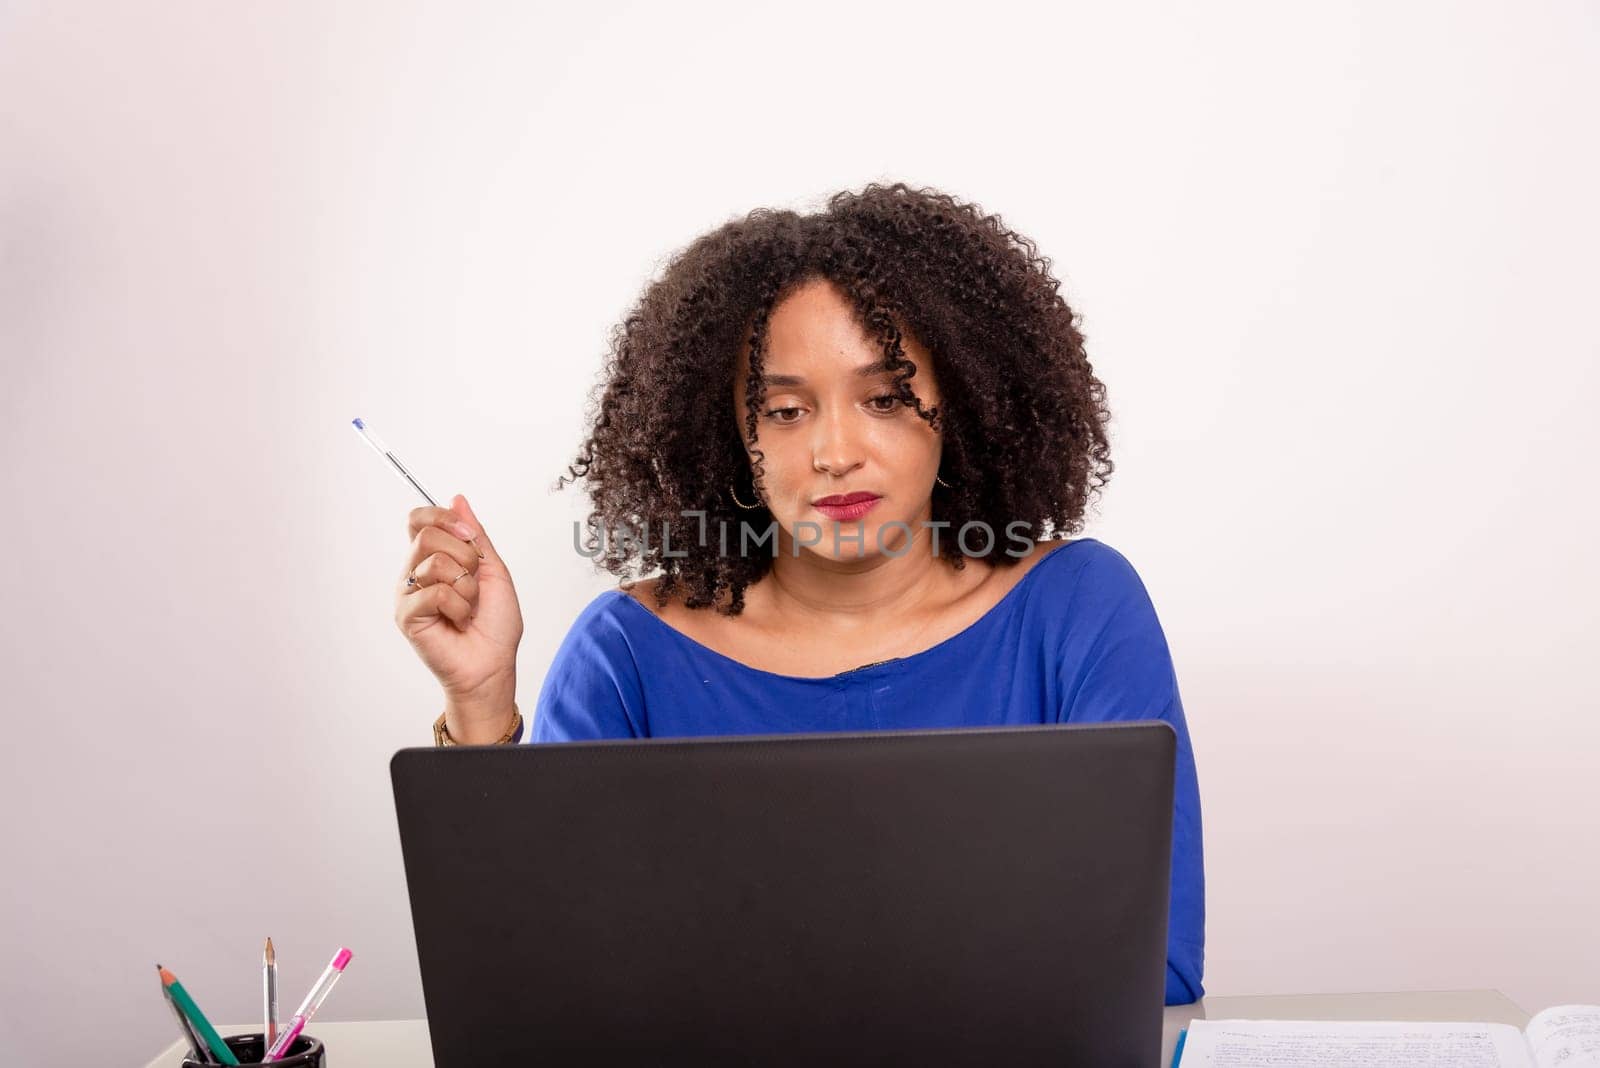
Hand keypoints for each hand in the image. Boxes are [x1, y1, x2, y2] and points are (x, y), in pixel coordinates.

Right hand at [394, 495, 523, 729]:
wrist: (493, 664)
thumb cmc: (495, 624)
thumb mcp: (493, 570)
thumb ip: (475, 536)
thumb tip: (457, 499)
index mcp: (433, 558)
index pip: (420, 518)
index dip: (444, 519)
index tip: (470, 536)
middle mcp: (415, 572)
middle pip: (427, 534)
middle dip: (465, 555)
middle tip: (474, 582)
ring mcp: (408, 594)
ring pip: (435, 561)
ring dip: (466, 586)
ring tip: (468, 608)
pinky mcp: (406, 615)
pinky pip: (435, 592)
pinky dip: (460, 607)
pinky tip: (459, 622)